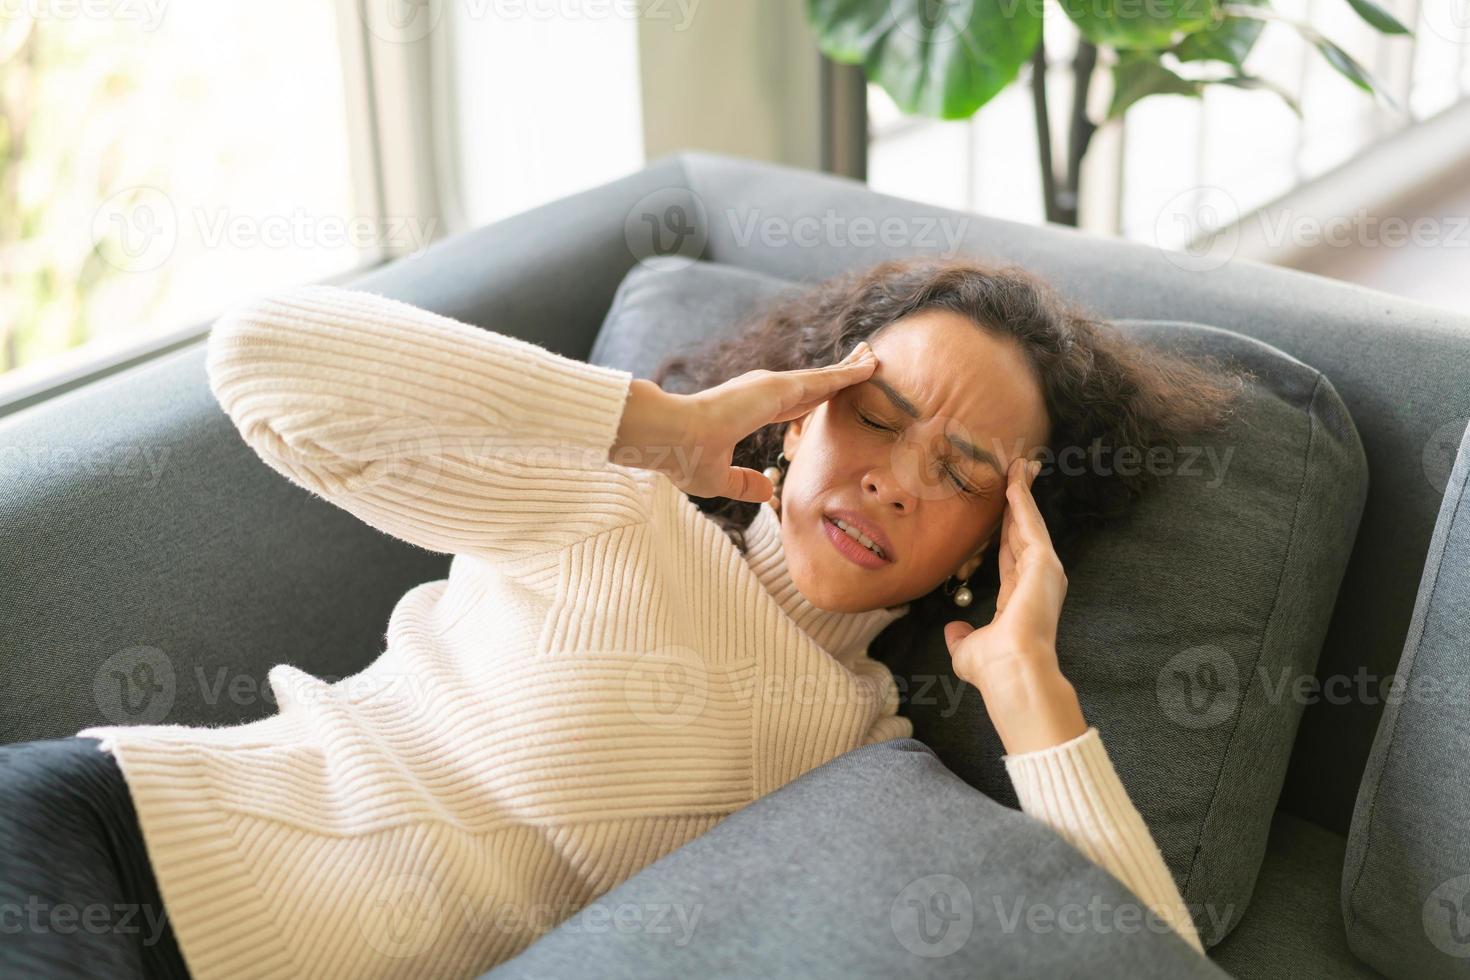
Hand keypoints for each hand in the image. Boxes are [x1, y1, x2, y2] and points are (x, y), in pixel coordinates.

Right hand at [617, 343, 877, 500]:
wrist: (668, 438)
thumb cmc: (683, 456)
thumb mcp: (718, 479)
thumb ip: (744, 484)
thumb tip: (768, 491)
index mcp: (749, 412)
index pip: (793, 404)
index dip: (816, 397)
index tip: (832, 391)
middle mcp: (762, 394)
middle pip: (813, 384)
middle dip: (838, 375)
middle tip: (864, 362)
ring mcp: (769, 387)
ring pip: (822, 378)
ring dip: (849, 368)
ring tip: (873, 357)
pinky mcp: (777, 387)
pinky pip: (824, 379)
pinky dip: (848, 373)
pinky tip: (869, 367)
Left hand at [942, 456, 1086, 753]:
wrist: (1012, 675)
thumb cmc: (993, 669)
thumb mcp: (968, 648)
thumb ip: (962, 636)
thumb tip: (954, 630)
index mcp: (1019, 595)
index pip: (1010, 552)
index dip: (1006, 527)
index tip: (1002, 504)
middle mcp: (1035, 579)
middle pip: (1024, 529)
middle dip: (1019, 500)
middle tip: (1017, 469)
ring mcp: (1043, 570)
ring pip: (1029, 521)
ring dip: (1024, 492)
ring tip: (1019, 464)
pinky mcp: (1044, 564)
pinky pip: (1029, 523)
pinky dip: (1023, 500)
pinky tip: (1015, 479)